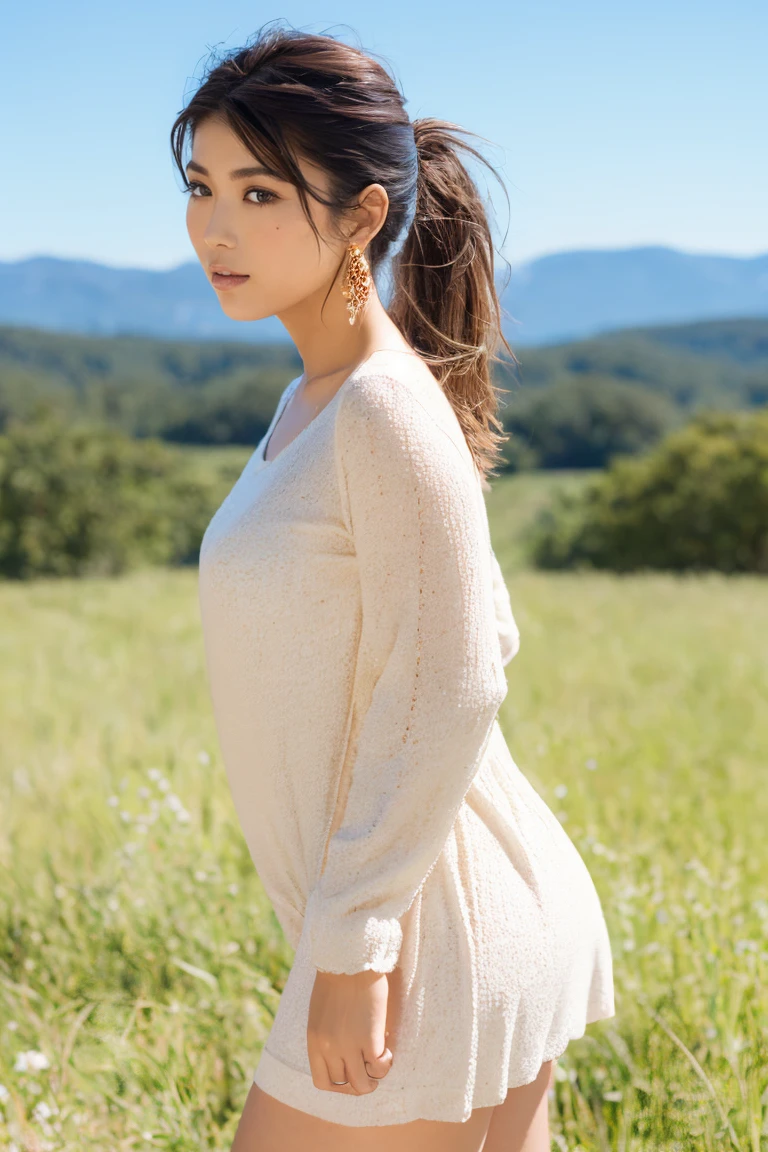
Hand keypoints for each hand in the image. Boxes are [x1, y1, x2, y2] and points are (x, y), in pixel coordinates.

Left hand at [307, 968, 393, 1093]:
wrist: (349, 959)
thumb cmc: (336, 978)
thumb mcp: (320, 1013)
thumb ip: (326, 1035)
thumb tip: (343, 1051)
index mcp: (314, 1041)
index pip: (322, 1081)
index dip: (339, 1084)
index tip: (350, 1073)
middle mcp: (329, 1048)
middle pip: (343, 1084)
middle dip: (357, 1080)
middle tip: (369, 1068)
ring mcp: (348, 1046)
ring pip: (362, 1084)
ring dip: (373, 1078)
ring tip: (380, 1063)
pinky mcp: (369, 1039)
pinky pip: (378, 1067)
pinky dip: (384, 1064)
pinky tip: (387, 1049)